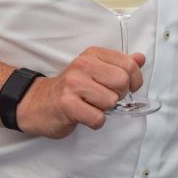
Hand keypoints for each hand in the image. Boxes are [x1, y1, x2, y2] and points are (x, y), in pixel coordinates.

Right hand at [15, 48, 145, 136]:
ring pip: (111, 101)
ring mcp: (73, 84)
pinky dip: (94, 122)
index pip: (129, 64)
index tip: (127, 88)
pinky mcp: (67, 105)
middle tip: (104, 98)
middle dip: (118, 96)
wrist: (36, 103)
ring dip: (104, 110)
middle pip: (122, 83)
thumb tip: (140, 58)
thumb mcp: (94, 70)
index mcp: (93, 55)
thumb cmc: (70, 89)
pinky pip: (97, 119)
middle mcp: (83, 66)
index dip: (134, 80)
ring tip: (90, 106)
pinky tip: (84, 115)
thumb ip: (119, 64)